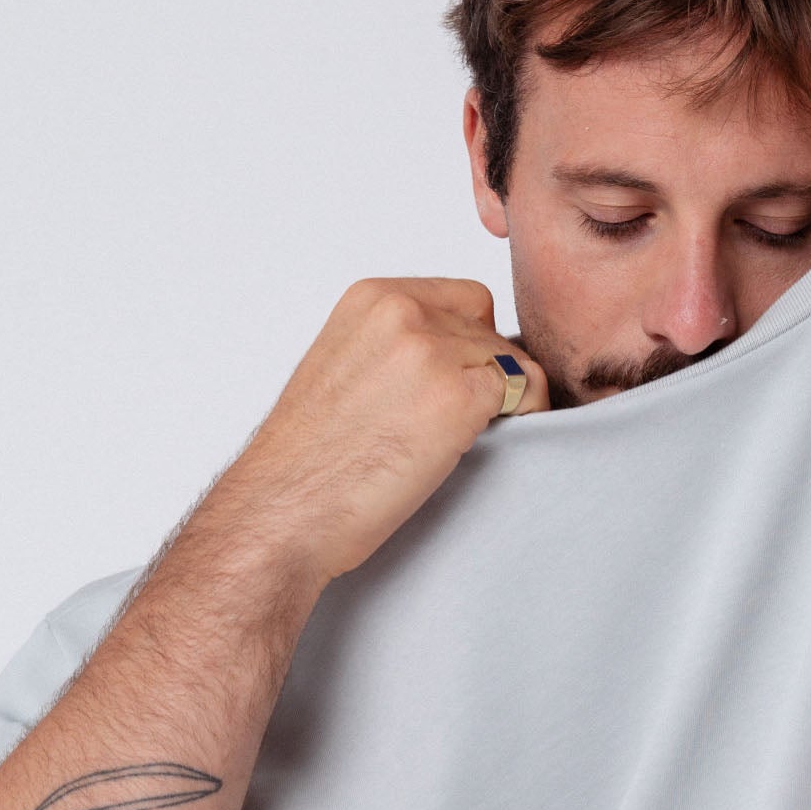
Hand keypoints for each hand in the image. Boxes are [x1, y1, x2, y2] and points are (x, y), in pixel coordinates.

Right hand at [214, 278, 550, 587]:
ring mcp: (432, 352)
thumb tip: (455, 358)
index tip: (459, 384)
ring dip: (506, 398)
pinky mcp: (459, 398)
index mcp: (371, 298)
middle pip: (490, 329)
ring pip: (513, 359)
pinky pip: (525, 391)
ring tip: (471, 438)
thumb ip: (394, 347)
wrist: (285, 511)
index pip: (463, 300)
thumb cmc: (309, 461)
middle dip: (487, 372)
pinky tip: (494, 445)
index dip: (470, 344)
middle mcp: (402, 311)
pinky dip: (524, 417)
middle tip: (467, 421)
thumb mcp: (344, 368)